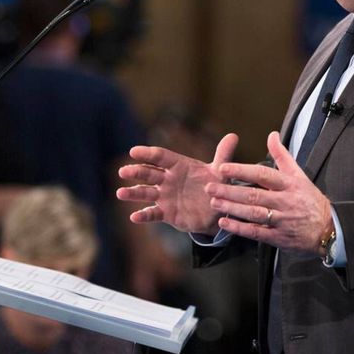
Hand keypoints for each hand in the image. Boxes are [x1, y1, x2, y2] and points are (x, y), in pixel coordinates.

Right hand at [117, 133, 239, 235]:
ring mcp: (165, 196)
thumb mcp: (220, 171)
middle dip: (136, 172)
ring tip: (120, 193)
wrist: (215, 210)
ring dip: (133, 193)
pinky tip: (134, 217)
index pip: (160, 157)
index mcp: (178, 166)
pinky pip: (153, 214)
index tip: (133, 151)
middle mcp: (168, 179)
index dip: (147, 154)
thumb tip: (233, 136)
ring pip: (146, 193)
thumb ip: (223, 155)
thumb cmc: (214, 185)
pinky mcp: (166, 213)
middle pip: (149, 173)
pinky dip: (143, 216)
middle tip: (124, 171)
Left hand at [206, 131, 332, 254]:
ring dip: (232, 208)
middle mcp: (285, 201)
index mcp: (289, 184)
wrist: (329, 229)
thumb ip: (282, 155)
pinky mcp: (279, 237)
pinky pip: (257, 232)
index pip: (262, 174)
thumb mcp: (299, 175)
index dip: (242, 170)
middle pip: (253, 195)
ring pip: (253, 213)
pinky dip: (239, 228)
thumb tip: (271, 134)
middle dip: (230, 190)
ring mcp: (282, 220)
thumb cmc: (310, 199)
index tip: (222, 168)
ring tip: (214, 202)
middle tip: (210, 186)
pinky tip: (225, 223)